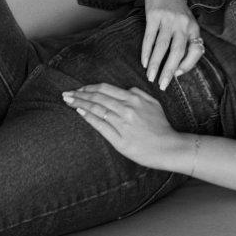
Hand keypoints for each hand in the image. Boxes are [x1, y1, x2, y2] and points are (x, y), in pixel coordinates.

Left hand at [62, 83, 188, 170]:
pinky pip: (100, 125)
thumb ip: (138, 93)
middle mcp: (126, 109)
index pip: (105, 89)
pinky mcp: (119, 139)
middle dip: (79, 94)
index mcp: (133, 99)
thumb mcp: (153, 103)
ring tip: (67, 101)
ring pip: (96, 109)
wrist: (169, 147)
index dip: (89, 87)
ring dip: (79, 103)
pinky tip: (79, 112)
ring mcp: (122, 124)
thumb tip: (125, 89)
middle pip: (97, 97)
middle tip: (66, 94)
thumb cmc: (161, 126)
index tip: (79, 89)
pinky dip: (88, 117)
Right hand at [140, 0, 203, 90]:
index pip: (195, 51)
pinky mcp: (154, 15)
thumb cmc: (175, 5)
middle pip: (177, 52)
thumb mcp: (186, 20)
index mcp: (194, 27)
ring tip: (150, 77)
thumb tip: (178, 65)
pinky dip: (146, 52)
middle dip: (169, 71)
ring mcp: (168, 19)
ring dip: (155, 64)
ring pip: (161, 47)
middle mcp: (183, 24)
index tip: (177, 74)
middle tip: (162, 86)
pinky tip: (144, 62)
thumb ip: (185, 38)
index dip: (188, 65)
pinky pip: (149, 37)